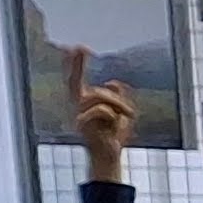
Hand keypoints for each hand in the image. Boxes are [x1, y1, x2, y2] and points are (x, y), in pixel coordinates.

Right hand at [68, 47, 135, 182]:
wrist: (109, 156)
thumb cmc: (114, 136)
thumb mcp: (122, 113)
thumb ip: (117, 97)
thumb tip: (113, 82)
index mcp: (86, 102)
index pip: (78, 79)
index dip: (77, 64)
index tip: (77, 46)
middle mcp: (77, 106)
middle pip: (75, 82)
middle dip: (76, 64)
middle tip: (79, 46)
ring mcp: (77, 114)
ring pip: (100, 95)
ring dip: (119, 104)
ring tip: (127, 116)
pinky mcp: (81, 124)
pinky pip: (102, 109)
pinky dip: (114, 116)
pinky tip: (114, 126)